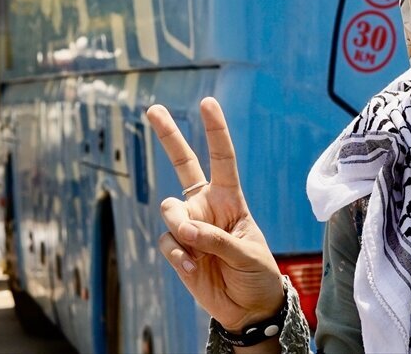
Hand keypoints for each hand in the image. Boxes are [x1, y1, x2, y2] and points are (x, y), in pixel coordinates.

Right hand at [146, 97, 283, 331]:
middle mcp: (206, 205)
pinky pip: (167, 242)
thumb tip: (184, 229)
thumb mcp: (247, 253)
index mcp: (231, 198)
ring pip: (170, 210)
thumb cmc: (256, 274)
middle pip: (183, 164)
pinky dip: (178, 256)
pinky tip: (194, 269)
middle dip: (168, 136)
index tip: (207, 103)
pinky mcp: (177, 248)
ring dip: (182, 230)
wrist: (247, 307)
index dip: (215, 130)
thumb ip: (216, 239)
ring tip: (200, 253)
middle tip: (153, 108)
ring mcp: (189, 225)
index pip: (222, 159)